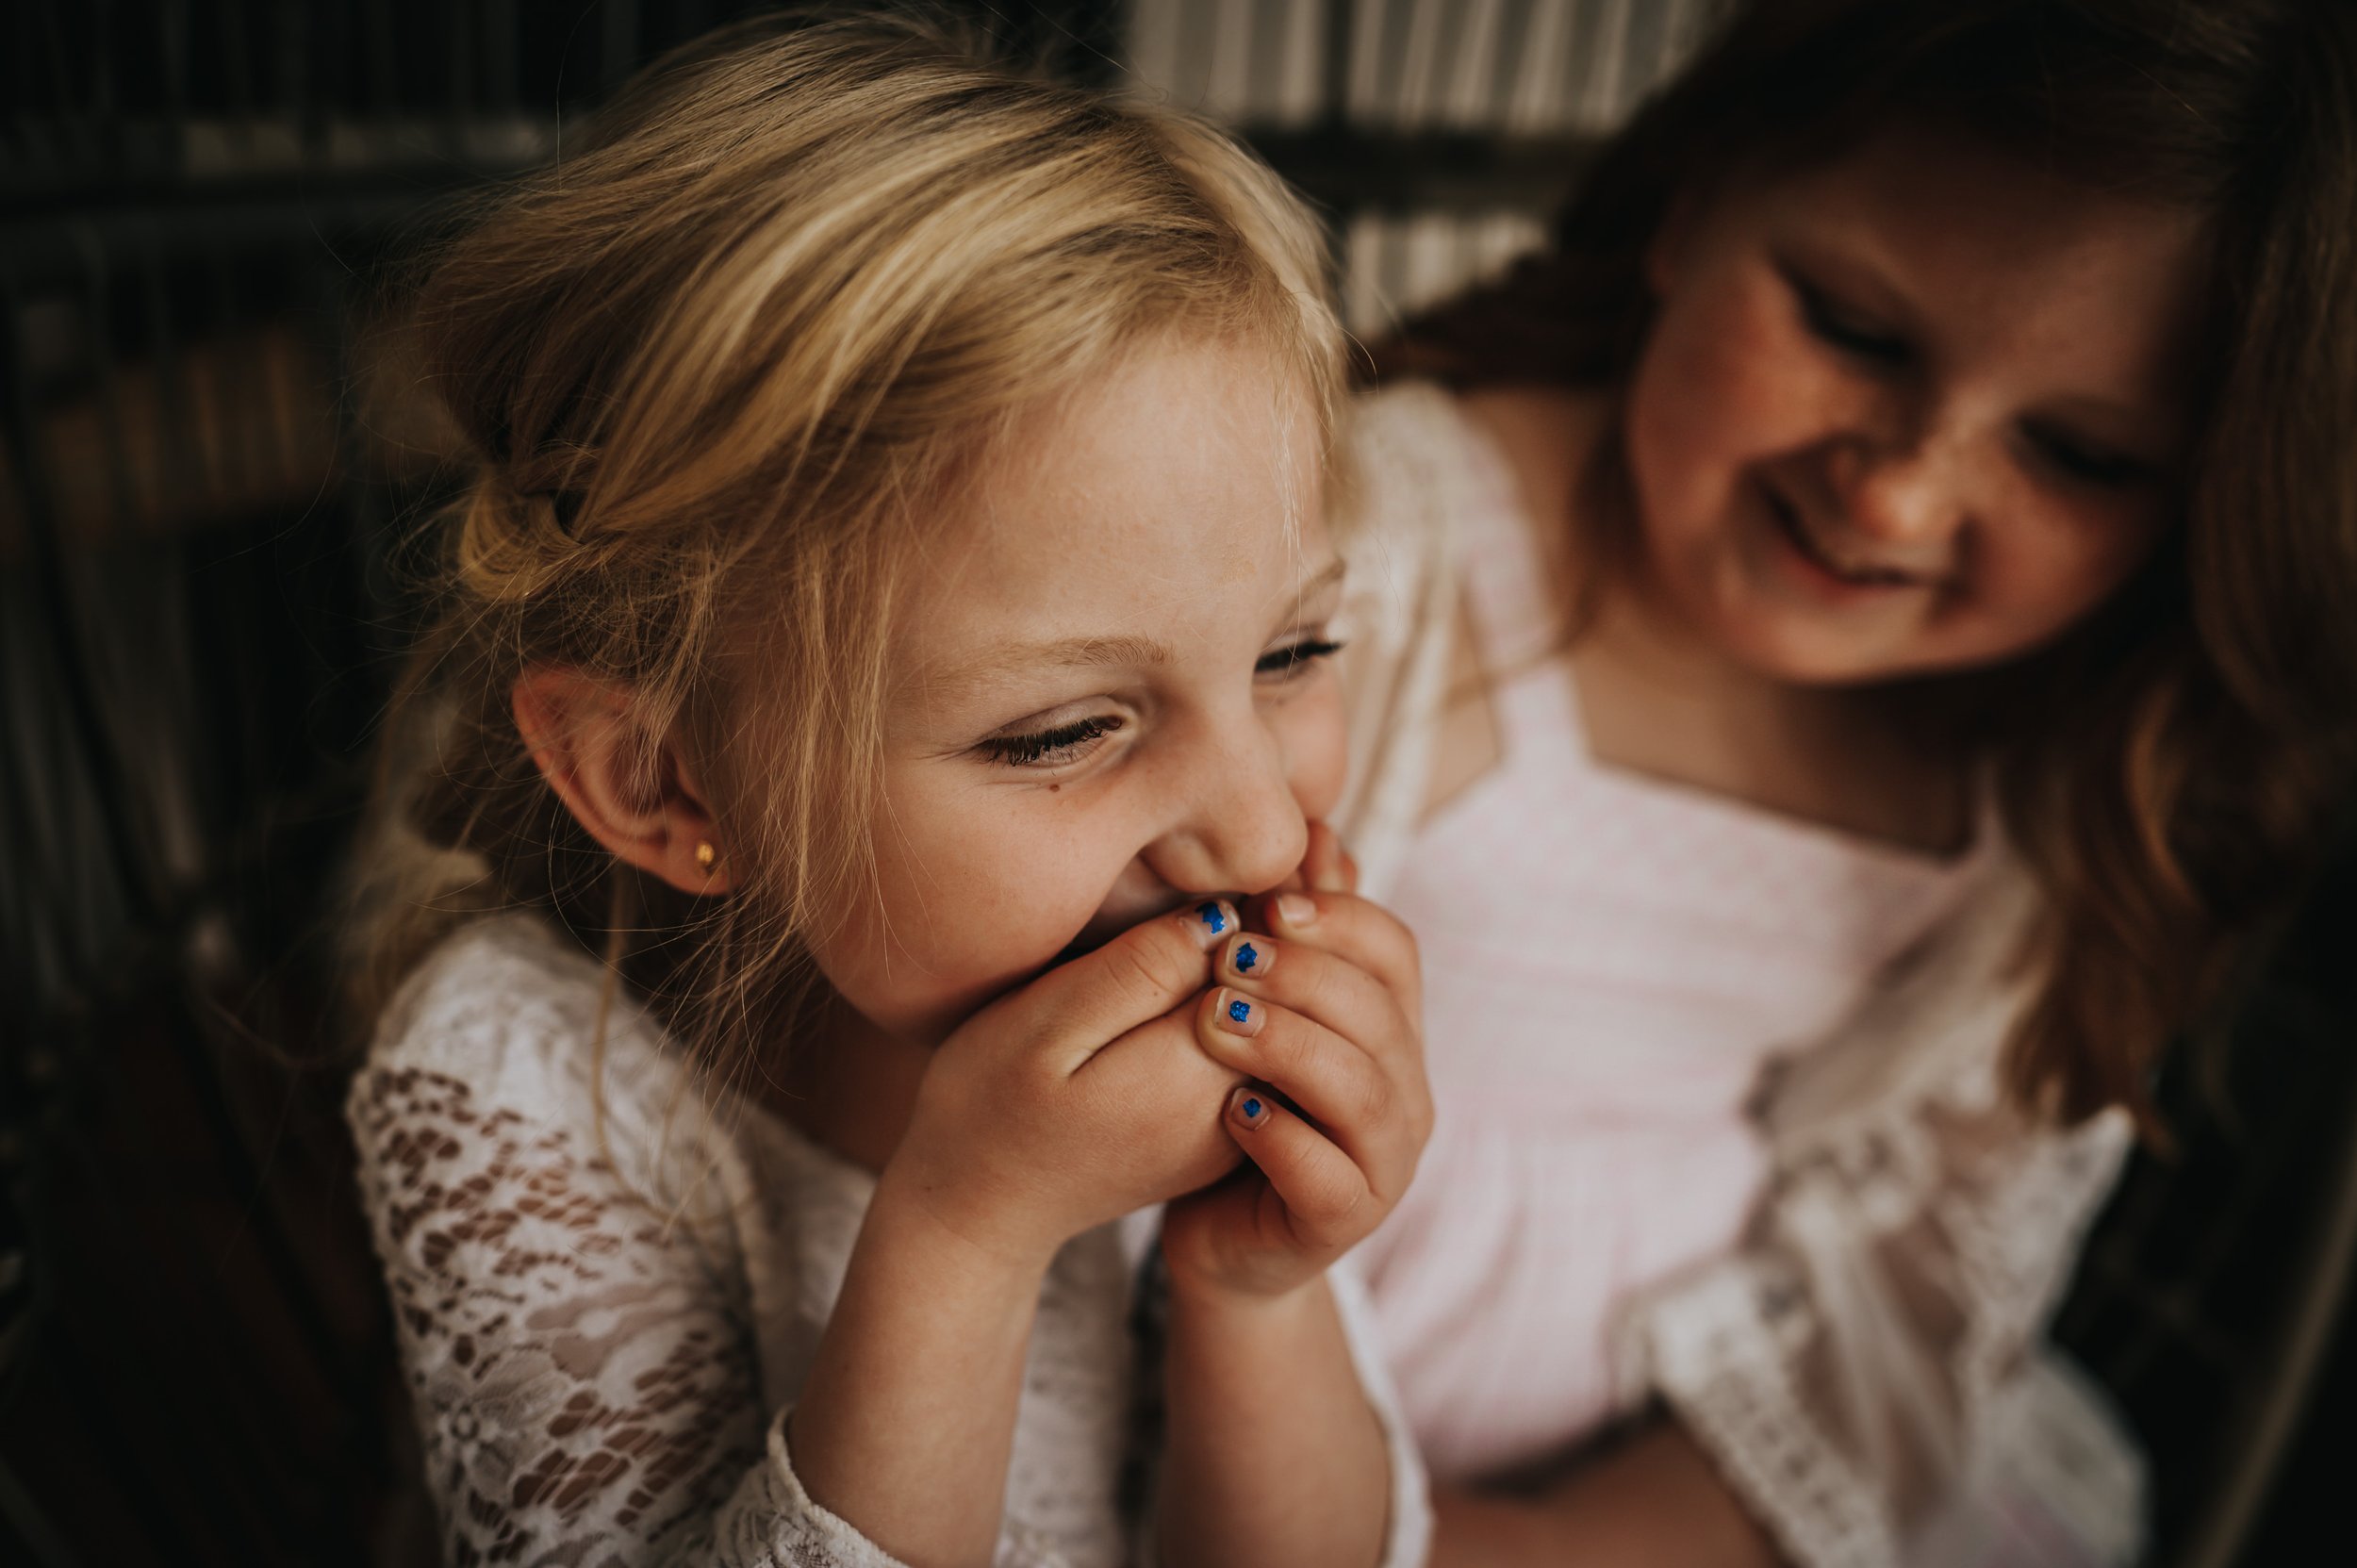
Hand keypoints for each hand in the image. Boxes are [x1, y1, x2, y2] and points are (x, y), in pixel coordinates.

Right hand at [878, 898, 1248, 1270]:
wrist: (981, 1203)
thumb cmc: (991, 1101)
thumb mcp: (1044, 1023)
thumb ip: (1136, 971)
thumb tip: (1221, 919)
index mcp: (1193, 1071)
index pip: (1262, 962)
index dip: (1243, 907)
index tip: (1207, 880)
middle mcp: (1232, 1105)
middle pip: (1285, 996)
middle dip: (1267, 939)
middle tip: (1227, 901)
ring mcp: (1231, 1126)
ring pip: (1280, 1023)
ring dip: (1261, 974)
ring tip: (1203, 938)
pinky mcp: (1219, 1131)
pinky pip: (1259, 1053)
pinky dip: (1250, 1012)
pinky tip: (1196, 985)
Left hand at [1160, 824, 1429, 1299]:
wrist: (1225, 1237)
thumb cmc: (1238, 1105)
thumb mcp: (1261, 1010)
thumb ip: (1291, 933)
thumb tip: (1315, 830)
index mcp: (1394, 1028)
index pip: (1395, 950)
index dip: (1337, 917)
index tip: (1262, 901)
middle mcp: (1406, 1091)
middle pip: (1377, 1012)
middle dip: (1301, 974)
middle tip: (1224, 956)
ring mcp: (1385, 1162)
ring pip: (1359, 1089)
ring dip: (1285, 1045)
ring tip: (1211, 1022)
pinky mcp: (1344, 1221)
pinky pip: (1326, 1176)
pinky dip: (1279, 1138)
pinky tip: (1229, 1112)